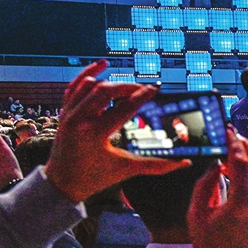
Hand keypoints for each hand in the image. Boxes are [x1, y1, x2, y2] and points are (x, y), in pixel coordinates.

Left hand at [44, 61, 190, 202]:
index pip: (124, 107)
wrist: (62, 183)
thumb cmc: (95, 177)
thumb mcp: (126, 169)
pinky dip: (88, 73)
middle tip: (142, 90)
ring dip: (111, 83)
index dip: (142, 96)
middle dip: (127, 87)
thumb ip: (157, 165)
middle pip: (106, 91)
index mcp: (95, 134)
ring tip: (127, 87)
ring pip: (91, 85)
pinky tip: (102, 64)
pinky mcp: (64, 111)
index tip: (155, 89)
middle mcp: (79, 120)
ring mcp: (69, 114)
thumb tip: (184, 164)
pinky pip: (74, 86)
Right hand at [189, 129, 247, 247]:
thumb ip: (205, 184)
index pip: (241, 164)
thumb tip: (216, 164)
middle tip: (234, 137)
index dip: (234, 144)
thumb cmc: (209, 245)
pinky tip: (238, 168)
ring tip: (235, 151)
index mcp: (240, 204)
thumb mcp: (197, 213)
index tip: (228, 131)